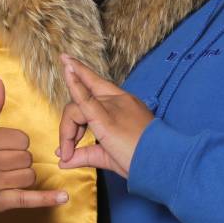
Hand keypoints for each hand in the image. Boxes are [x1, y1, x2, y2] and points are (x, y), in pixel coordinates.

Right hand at [0, 77, 67, 222]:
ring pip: (28, 176)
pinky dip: (46, 199)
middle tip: (4, 162)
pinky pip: (26, 199)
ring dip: (23, 176)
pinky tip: (62, 197)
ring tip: (6, 175)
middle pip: (27, 158)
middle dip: (20, 159)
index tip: (5, 147)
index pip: (22, 139)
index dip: (17, 143)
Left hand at [56, 55, 153, 179]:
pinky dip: (74, 84)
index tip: (67, 60)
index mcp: (123, 104)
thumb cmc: (141, 159)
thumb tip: (64, 160)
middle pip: (81, 98)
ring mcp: (112, 105)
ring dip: (66, 131)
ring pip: (76, 106)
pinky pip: (84, 98)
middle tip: (66, 148)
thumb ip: (86, 154)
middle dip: (68, 123)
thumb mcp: (109, 156)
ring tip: (67, 152)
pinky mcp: (105, 116)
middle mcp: (117, 100)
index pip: (97, 85)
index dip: (82, 72)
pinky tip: (67, 69)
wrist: (159, 162)